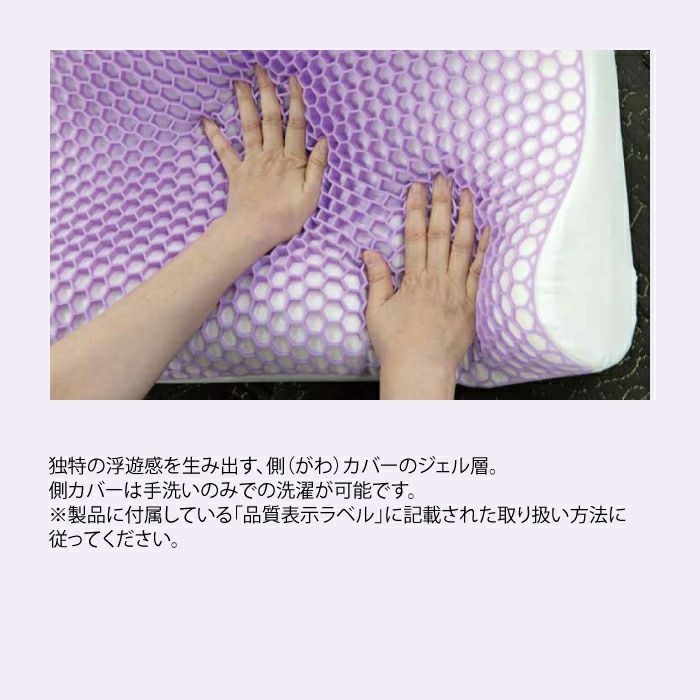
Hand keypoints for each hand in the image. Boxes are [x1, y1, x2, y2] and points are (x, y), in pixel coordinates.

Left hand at [202, 65, 327, 253]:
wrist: (253, 231)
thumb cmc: (286, 218)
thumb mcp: (311, 196)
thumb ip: (317, 167)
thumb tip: (323, 141)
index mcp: (292, 160)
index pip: (296, 125)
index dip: (295, 101)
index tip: (293, 80)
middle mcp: (271, 155)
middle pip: (270, 117)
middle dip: (266, 92)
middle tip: (260, 69)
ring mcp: (252, 162)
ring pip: (249, 126)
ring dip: (243, 102)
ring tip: (238, 82)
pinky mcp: (236, 172)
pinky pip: (224, 151)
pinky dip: (215, 135)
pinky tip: (206, 120)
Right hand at [363, 175, 490, 398]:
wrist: (422, 369)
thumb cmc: (396, 343)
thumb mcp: (377, 310)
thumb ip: (377, 279)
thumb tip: (369, 252)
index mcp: (414, 279)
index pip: (415, 235)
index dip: (416, 209)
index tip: (417, 187)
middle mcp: (438, 279)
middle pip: (441, 233)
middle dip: (442, 203)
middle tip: (444, 178)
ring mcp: (457, 289)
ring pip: (464, 246)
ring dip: (466, 217)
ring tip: (468, 193)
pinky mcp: (470, 302)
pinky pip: (479, 270)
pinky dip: (483, 248)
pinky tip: (487, 228)